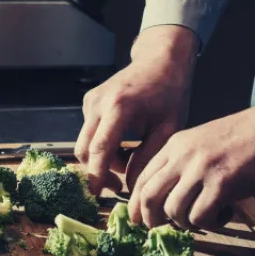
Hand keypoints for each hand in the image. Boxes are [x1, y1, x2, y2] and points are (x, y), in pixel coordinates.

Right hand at [75, 25, 198, 194]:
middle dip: (98, 172)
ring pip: (85, 143)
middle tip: (119, 186)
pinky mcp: (89, 103)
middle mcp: (98, 103)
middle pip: (84, 149)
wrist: (160, 61)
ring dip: (103, 159)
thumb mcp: (168, 129)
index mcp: (119, 107)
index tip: (98, 194)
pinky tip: (124, 144)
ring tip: (129, 160)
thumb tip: (131, 188)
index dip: (96, 175)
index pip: (99, 149)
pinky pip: (90, 133)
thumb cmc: (169, 94)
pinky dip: (104, 146)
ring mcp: (90, 102)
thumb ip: (148, 158)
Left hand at [129, 76, 254, 229]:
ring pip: (173, 211)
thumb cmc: (247, 137)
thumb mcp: (203, 143)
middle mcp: (182, 156)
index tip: (142, 221)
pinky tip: (227, 213)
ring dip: (187, 224)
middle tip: (166, 230)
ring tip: (207, 217)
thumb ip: (184, 166)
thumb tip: (167, 202)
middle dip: (151, 221)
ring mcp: (201, 169)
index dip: (137, 205)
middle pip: (148, 197)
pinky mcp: (222, 183)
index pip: (141, 179)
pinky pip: (200, 218)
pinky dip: (211, 224)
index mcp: (175, 145)